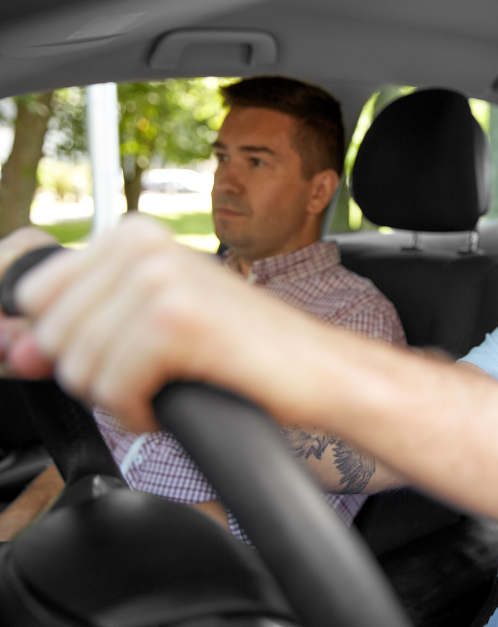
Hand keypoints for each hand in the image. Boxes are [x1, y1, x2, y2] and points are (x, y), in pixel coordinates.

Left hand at [8, 215, 305, 430]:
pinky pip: (113, 390)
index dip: (67, 344)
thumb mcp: (153, 323)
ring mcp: (159, 279)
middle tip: (158, 371)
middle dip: (98, 373)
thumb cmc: (241, 350)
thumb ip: (77, 329)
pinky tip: (177, 399)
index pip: (37, 297)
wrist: (316, 370)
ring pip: (79, 369)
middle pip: (53, 338)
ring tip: (174, 382)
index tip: (115, 358)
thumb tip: (12, 350)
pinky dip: (141, 413)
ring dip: (123, 397)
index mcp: (134, 235)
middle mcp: (142, 245)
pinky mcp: (175, 321)